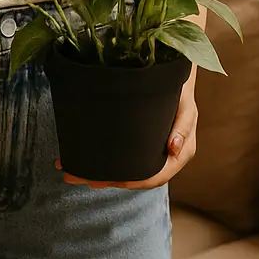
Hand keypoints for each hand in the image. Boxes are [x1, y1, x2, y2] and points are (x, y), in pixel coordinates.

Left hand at [58, 77, 198, 189]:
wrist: (174, 76)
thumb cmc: (181, 91)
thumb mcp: (186, 106)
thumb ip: (183, 126)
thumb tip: (174, 148)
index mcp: (179, 154)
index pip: (155, 177)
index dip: (133, 182)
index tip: (111, 180)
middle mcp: (164, 157)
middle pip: (134, 177)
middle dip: (106, 180)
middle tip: (80, 177)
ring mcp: (150, 151)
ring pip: (125, 170)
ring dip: (99, 173)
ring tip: (72, 171)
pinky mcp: (138, 143)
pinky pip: (121, 157)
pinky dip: (102, 160)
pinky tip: (80, 159)